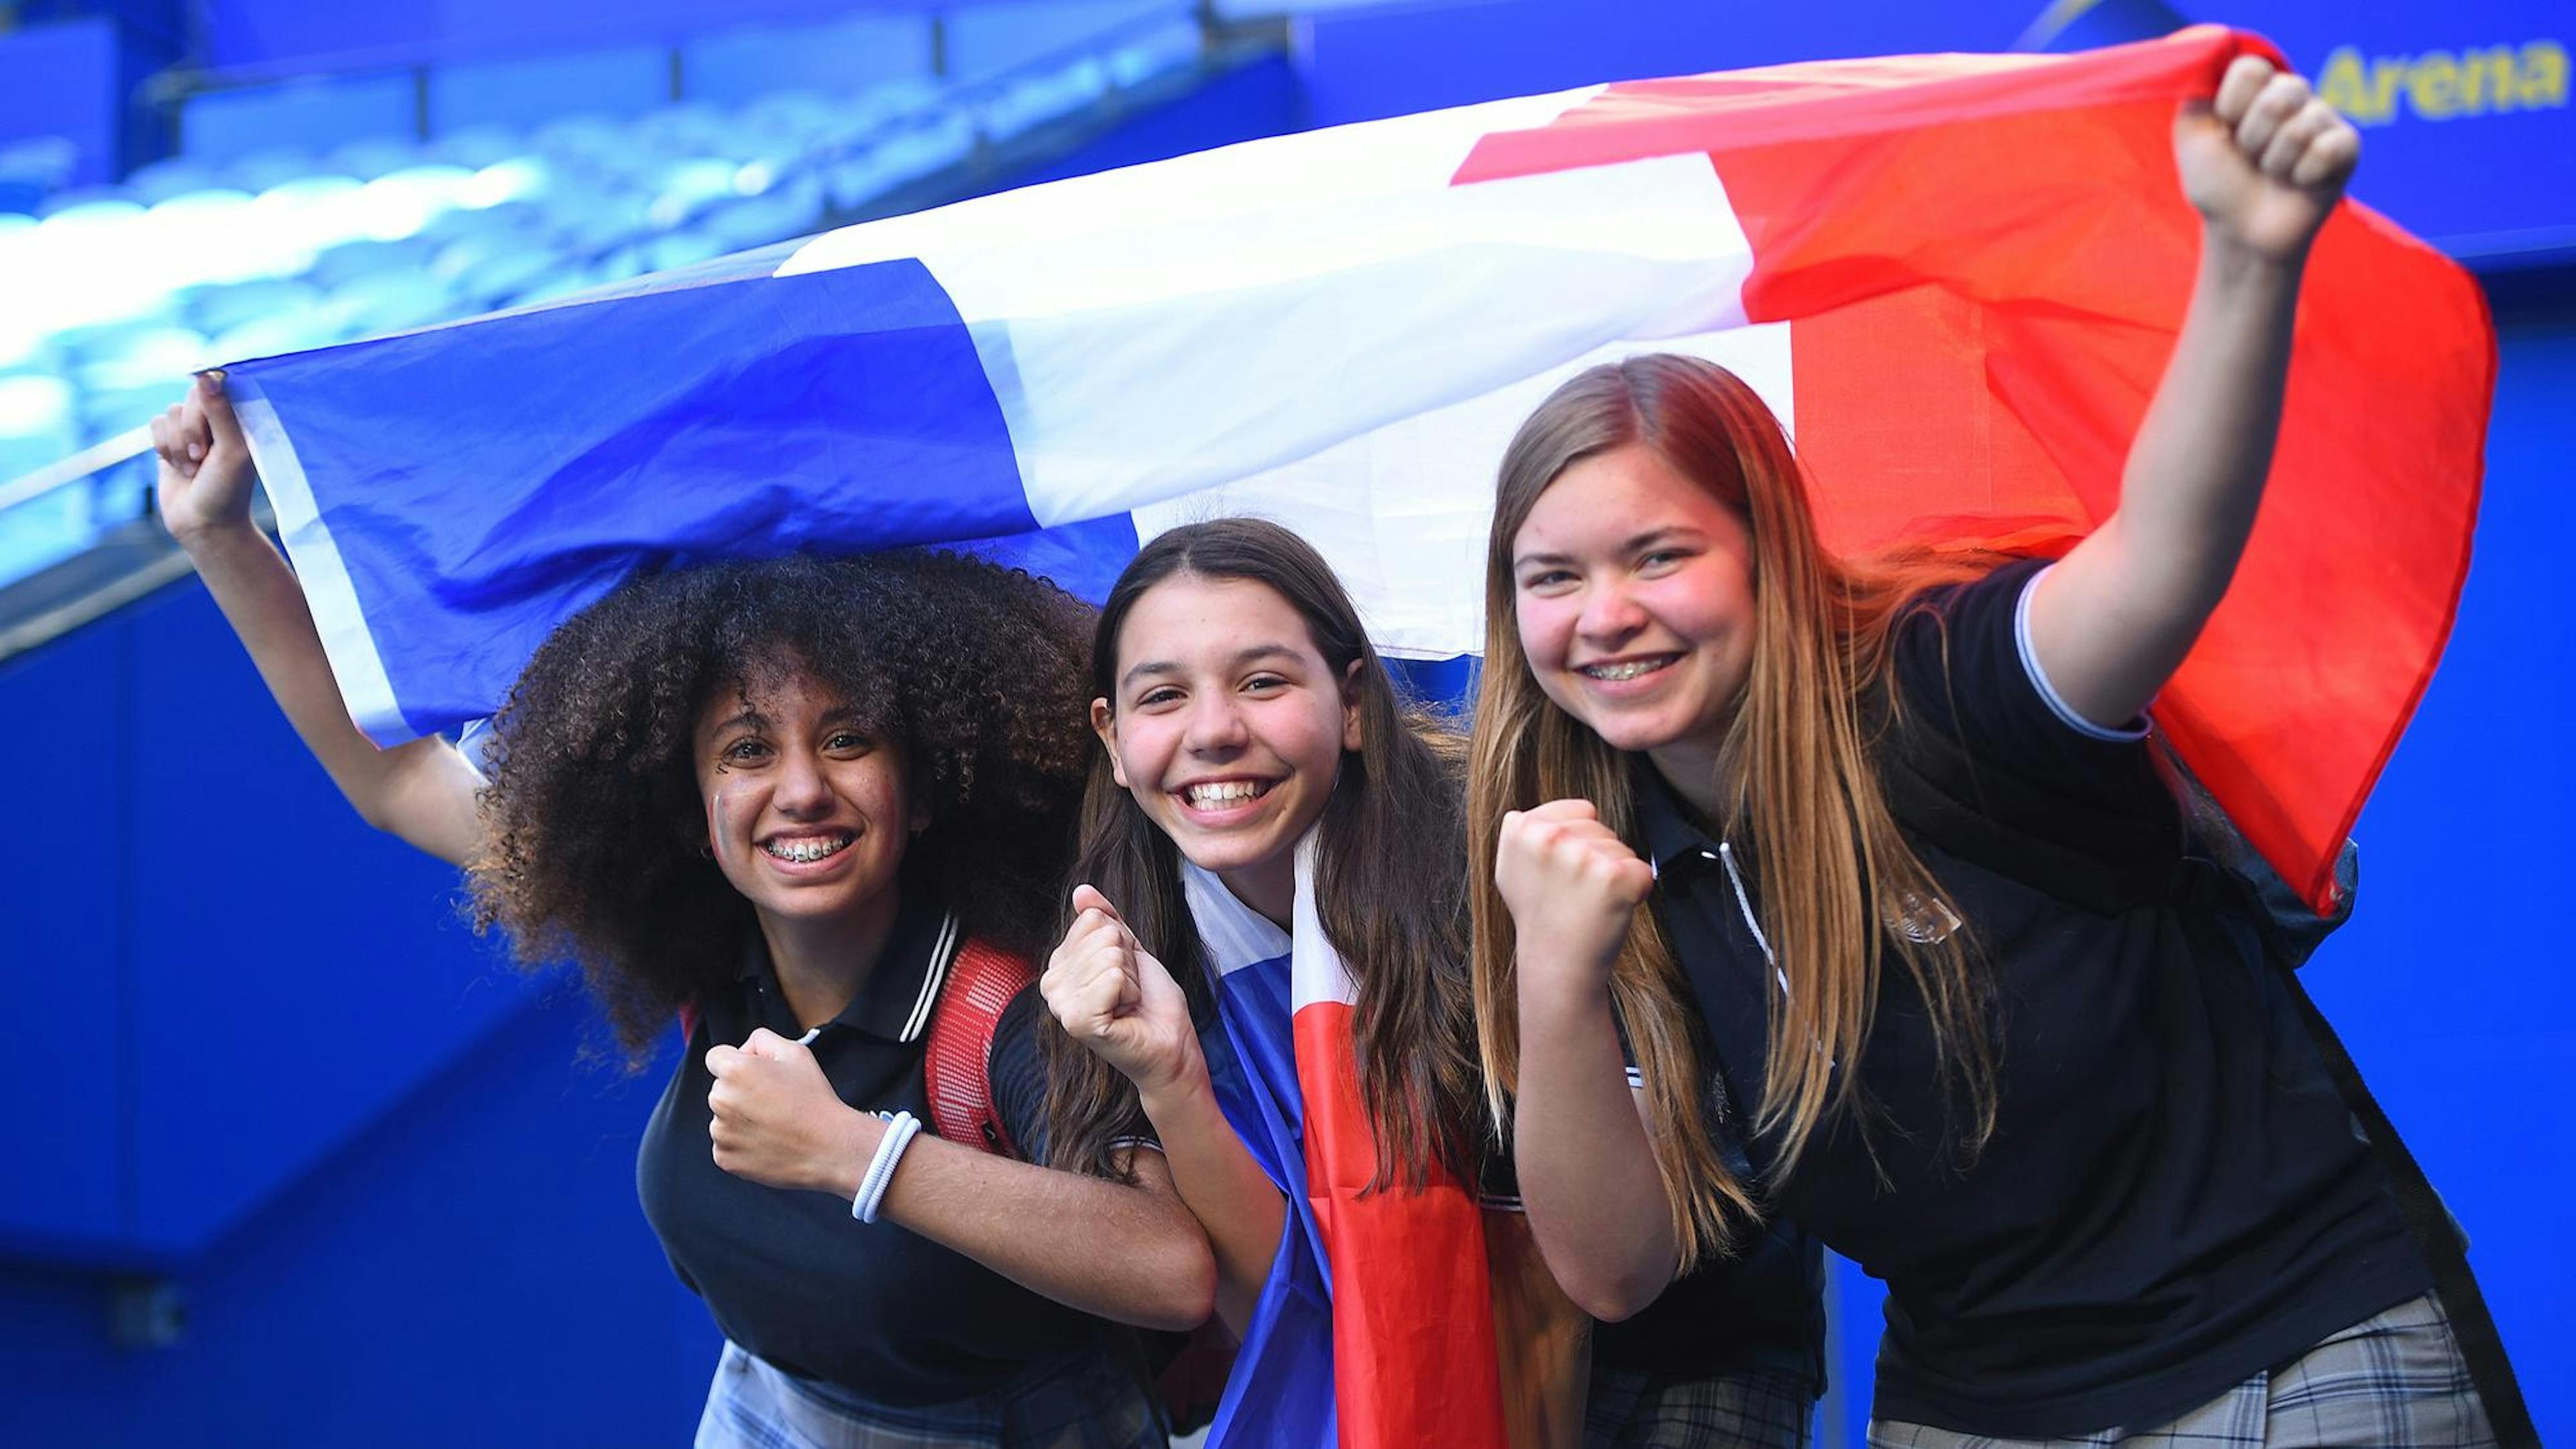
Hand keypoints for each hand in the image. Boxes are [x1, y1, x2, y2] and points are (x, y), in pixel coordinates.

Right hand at [150, 372, 260, 544]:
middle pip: (192, 397)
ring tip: (192, 468)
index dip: (210, 398)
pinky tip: (177, 468)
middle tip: (203, 457)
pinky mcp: (169, 442)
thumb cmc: (228, 490)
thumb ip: (221, 412)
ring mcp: (191, 431)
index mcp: (241, 420)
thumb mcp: (232, 450)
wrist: (203, 524)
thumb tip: (206, 376)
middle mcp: (216, 421)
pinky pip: (154, 425)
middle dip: (192, 429)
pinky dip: (163, 447)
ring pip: (170, 412)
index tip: (211, 422)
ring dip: (177, 443)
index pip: (221, 386)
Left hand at [706, 1028, 876, 1196]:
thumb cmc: (814, 1099)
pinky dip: (741, 1143)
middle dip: (739, 1090)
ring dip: (739, 1118)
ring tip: (772, 1123)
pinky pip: (725, 1144)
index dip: (737, 1061)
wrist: (827, 1147)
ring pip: (722, 1117)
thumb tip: (744, 1050)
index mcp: (734, 1071)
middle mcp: (720, 1100)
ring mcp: (720, 1133)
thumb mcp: (796, 1052)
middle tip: (771, 1100)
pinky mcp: (724, 1158)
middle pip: (720, 1088)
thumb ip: (762, 1040)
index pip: (716, 1057)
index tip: (754, 1074)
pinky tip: (766, 1141)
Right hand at [1041, 885, 1203, 1100]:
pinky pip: (1112, 977)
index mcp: (1058, 966)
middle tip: (1127, 992)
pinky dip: (1130, 992)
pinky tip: (1125, 1013)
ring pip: (1111, 956)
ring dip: (1131, 979)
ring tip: (1127, 1003)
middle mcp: (1051, 985)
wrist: (1169, 1042)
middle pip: (1104, 936)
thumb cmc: (1149, 1000)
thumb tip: (1081, 891)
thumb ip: (1104, 918)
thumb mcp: (1129, 949)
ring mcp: (1062, 1005)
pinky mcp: (1078, 1022)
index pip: (1093, 920)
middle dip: (1128, 963)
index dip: (1122, 944)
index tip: (1122, 975)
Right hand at [1494, 799, 1652, 999]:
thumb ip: (1521, 834)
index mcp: (1522, 827)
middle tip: (1574, 893)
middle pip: (1602, 828)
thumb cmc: (1539, 918)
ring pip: (1621, 849)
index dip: (1578, 841)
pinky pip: (1642, 872)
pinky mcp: (1615, 876)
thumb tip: (1523, 815)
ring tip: (1587, 903)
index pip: (1581, 811)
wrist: (1556, 965)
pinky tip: (1609, 909)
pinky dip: (1636, 892)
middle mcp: (1549, 836)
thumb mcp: (1510, 868)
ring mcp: (1583, 855)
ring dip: (1613, 875)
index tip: (1561, 873)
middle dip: (1596, 857)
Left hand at [2175, 54, 2358, 263]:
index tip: (2225, 131)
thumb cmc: (2218, 186)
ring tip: (2273, 174)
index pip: (2250, 70)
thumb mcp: (2193, 138)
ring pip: (2302, 125)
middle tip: (2251, 159)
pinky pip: (2328, 148)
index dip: (2231, 106)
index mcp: (2257, 89)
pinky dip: (2304, 174)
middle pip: (2281, 93)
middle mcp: (2294, 95)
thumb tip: (2218, 59)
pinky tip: (2299, 182)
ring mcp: (2323, 118)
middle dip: (2253, 138)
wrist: (2241, 233)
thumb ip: (2197, 96)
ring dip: (2276, 161)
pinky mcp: (2347, 146)